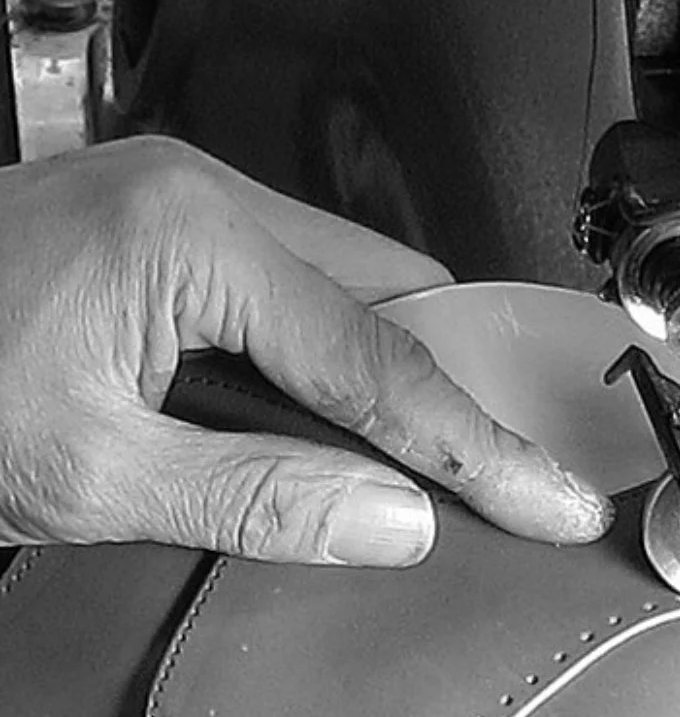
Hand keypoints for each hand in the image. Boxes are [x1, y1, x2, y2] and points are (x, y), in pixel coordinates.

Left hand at [0, 137, 611, 563]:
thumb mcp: (87, 473)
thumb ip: (259, 496)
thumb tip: (398, 521)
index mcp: (194, 239)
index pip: (382, 365)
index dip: (480, 449)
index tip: (556, 501)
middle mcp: (204, 195)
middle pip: (394, 302)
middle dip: (464, 394)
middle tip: (526, 479)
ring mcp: (186, 204)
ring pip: (355, 290)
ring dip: (406, 378)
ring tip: (463, 461)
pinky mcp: (168, 231)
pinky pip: (300, 291)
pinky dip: (344, 362)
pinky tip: (360, 420)